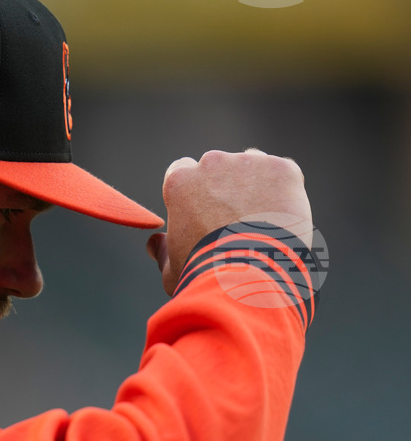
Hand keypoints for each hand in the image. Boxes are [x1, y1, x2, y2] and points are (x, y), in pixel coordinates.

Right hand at [146, 149, 311, 295]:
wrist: (249, 277)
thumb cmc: (204, 275)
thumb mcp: (172, 267)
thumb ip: (163, 249)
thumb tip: (154, 244)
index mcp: (181, 181)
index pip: (184, 171)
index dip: (195, 192)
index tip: (204, 213)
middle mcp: (213, 162)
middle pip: (221, 167)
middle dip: (227, 189)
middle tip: (238, 223)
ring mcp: (250, 163)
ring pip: (254, 169)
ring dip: (256, 188)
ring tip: (263, 224)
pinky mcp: (282, 170)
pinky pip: (285, 175)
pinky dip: (286, 194)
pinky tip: (283, 221)